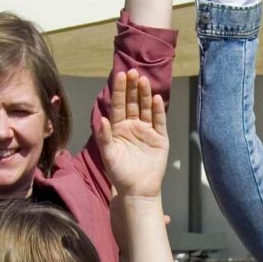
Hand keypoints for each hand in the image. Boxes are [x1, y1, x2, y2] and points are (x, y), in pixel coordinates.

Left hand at [94, 70, 168, 198]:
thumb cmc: (120, 174)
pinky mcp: (160, 138)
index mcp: (118, 128)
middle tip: (133, 71)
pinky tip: (155, 98)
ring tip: (143, 80)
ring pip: (146, 108)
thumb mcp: (108, 155)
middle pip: (133, 102)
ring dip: (145, 94)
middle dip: (132, 87)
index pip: (118, 104)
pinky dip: (157, 110)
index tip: (120, 75)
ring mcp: (147, 131)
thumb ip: (104, 137)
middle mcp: (132, 126)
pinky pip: (159, 121)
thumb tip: (103, 119)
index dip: (119, 90)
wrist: (138, 190)